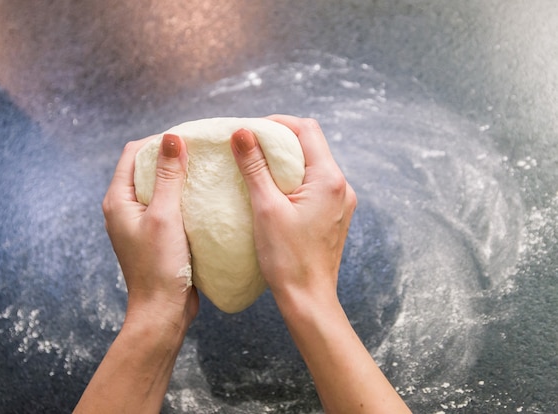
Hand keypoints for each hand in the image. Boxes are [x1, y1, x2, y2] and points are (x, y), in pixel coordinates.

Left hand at [102, 133, 197, 330]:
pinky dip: (183, 196)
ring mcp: (139, 222)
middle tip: (201, 151)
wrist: (162, 310)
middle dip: (171, 156)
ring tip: (205, 170)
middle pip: (146, 167)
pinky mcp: (155, 234)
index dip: (159, 140)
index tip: (188, 137)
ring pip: (158, 186)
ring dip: (179, 177)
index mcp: (118, 200)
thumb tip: (172, 138)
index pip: (134, 152)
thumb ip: (168, 176)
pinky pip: (167, 205)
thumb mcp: (165, 216)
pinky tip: (203, 196)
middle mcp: (124, 208)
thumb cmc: (160, 265)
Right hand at [230, 115, 355, 305]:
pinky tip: (272, 190)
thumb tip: (242, 133)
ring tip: (257, 167)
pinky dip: (293, 180)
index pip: (307, 130)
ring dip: (285, 161)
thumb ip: (254, 167)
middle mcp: (341, 186)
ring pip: (312, 165)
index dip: (278, 123)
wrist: (308, 299)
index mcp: (329, 179)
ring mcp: (340, 202)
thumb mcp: (266, 208)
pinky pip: (314, 185)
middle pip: (311, 146)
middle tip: (249, 146)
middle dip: (279, 141)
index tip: (251, 129)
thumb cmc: (287, 258)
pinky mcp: (333, 215)